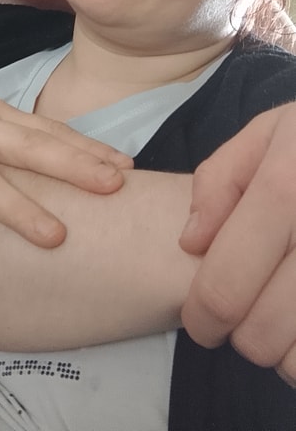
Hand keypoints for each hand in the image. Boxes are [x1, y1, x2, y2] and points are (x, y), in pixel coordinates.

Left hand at [179, 104, 295, 383]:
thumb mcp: (272, 131)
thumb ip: (221, 178)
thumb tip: (192, 241)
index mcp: (287, 188)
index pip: (227, 284)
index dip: (203, 316)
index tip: (202, 319)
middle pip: (261, 333)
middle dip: (242, 332)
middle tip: (250, 305)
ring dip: (283, 348)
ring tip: (285, 308)